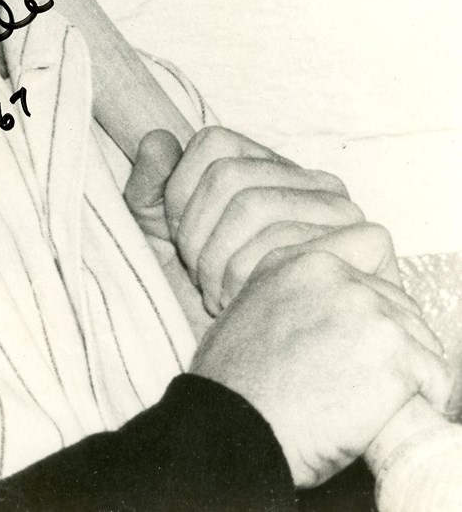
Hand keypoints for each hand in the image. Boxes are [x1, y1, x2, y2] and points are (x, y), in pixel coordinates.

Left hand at [124, 126, 375, 313]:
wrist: (251, 377)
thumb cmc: (206, 301)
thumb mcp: (161, 243)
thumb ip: (149, 189)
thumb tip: (158, 139)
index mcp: (269, 167)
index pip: (212, 144)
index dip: (180, 195)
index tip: (179, 243)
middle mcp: (311, 179)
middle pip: (229, 176)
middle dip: (197, 237)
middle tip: (199, 281)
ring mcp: (343, 209)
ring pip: (255, 206)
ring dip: (221, 263)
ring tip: (220, 298)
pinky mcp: (368, 244)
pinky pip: (296, 243)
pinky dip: (256, 278)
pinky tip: (249, 306)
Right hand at [190, 230, 453, 487]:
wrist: (235, 425)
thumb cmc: (233, 384)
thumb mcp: (245, 311)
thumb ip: (290, 297)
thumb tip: (323, 313)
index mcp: (296, 261)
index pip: (365, 258)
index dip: (369, 300)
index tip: (359, 333)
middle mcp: (333, 274)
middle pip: (397, 301)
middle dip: (391, 338)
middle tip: (367, 375)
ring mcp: (366, 309)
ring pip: (420, 336)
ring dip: (407, 368)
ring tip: (376, 397)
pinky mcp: (391, 350)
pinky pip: (435, 374)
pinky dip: (424, 397)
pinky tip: (391, 411)